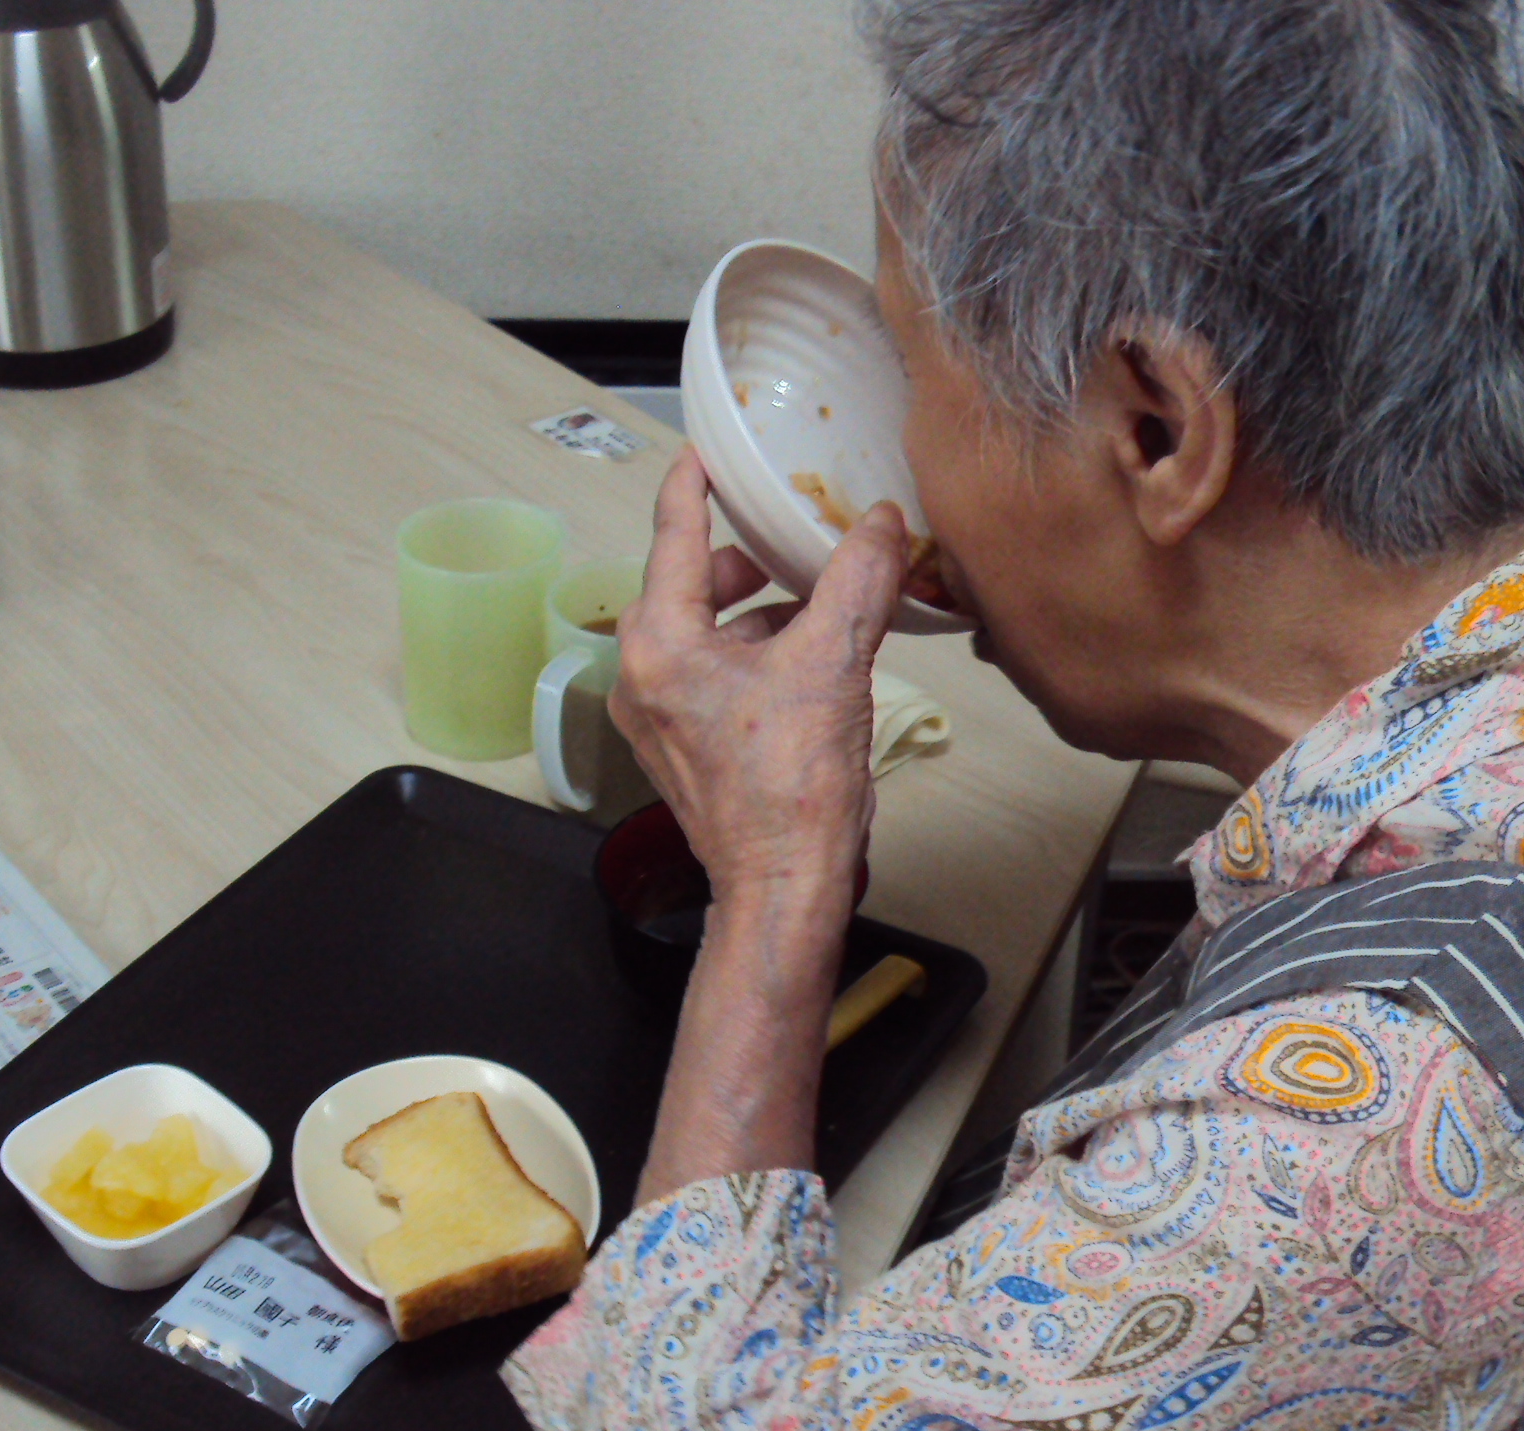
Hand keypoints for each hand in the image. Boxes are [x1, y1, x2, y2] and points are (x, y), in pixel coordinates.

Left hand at [610, 447, 909, 912]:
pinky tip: (806, 660)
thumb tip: (880, 524)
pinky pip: (711, 676)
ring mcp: (657, 716)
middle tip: (789, 539)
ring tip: (816, 602)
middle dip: (743, 560)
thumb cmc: (792, 789)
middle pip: (688, 585)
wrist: (784, 884)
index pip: (673, 535)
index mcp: (660, 643)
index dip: (693, 485)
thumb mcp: (833, 664)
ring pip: (703, 633)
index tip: (704, 452)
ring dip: (756, 612)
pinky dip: (753, 655)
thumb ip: (857, 581)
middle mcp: (642, 675)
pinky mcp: (681, 748)